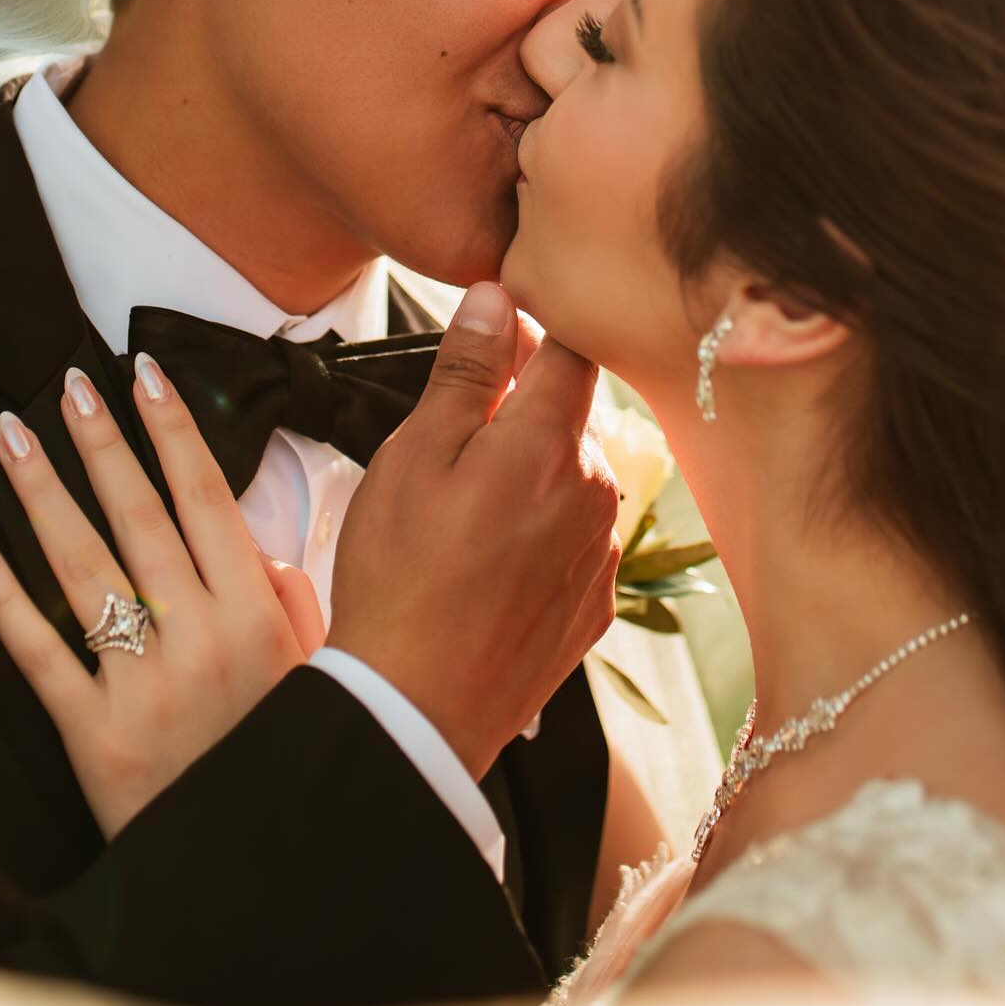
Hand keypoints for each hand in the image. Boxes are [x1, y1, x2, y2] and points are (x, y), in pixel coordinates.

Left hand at [0, 359, 325, 838]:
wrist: (258, 863)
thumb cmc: (286, 751)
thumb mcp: (316, 670)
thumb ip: (289, 598)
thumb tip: (248, 544)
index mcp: (254, 614)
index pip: (204, 497)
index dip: (172, 431)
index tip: (145, 376)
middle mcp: (199, 637)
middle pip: (138, 517)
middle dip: (103, 442)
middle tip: (69, 384)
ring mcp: (142, 683)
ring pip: (83, 568)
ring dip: (44, 494)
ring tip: (14, 436)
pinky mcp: (93, 734)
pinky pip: (38, 653)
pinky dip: (2, 596)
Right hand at [328, 281, 620, 779]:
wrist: (416, 710)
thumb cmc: (400, 576)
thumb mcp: (415, 454)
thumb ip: (467, 370)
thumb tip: (500, 296)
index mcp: (553, 444)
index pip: (573, 348)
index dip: (536, 330)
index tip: (499, 335)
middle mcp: (598, 491)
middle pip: (574, 414)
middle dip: (526, 409)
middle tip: (455, 441)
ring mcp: (603, 553)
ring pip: (576, 476)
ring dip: (534, 473)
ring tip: (465, 513)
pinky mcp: (596, 604)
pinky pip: (578, 537)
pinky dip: (543, 531)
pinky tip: (490, 560)